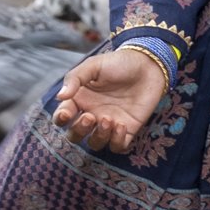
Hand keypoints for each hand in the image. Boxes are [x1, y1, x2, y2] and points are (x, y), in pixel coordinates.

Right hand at [53, 46, 170, 154]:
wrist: (148, 65)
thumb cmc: (119, 63)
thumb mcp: (94, 65)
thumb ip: (75, 78)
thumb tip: (60, 97)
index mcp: (80, 100)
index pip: (63, 117)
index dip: (61, 119)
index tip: (68, 113)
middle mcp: (92, 114)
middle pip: (75, 135)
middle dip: (79, 131)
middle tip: (90, 117)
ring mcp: (109, 124)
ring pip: (94, 143)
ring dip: (98, 136)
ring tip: (108, 119)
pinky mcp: (127, 130)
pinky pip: (116, 146)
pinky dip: (116, 140)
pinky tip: (121, 125)